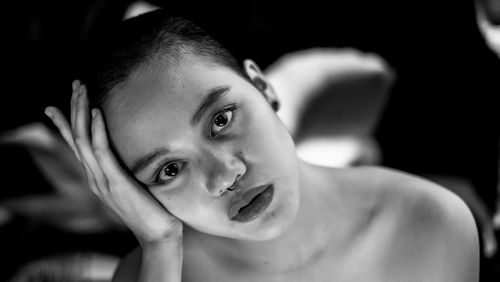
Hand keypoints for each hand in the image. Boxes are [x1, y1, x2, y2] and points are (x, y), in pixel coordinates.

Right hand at [45, 81, 181, 244]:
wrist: (158, 235)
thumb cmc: (150, 209)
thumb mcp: (133, 185)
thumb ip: (125, 170)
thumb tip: (128, 155)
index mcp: (97, 176)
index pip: (77, 145)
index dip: (66, 123)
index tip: (56, 104)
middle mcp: (94, 177)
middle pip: (76, 137)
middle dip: (74, 109)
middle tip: (75, 84)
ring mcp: (102, 181)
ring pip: (83, 141)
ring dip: (81, 113)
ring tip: (82, 90)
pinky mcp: (115, 183)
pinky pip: (102, 153)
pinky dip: (97, 131)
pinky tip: (98, 113)